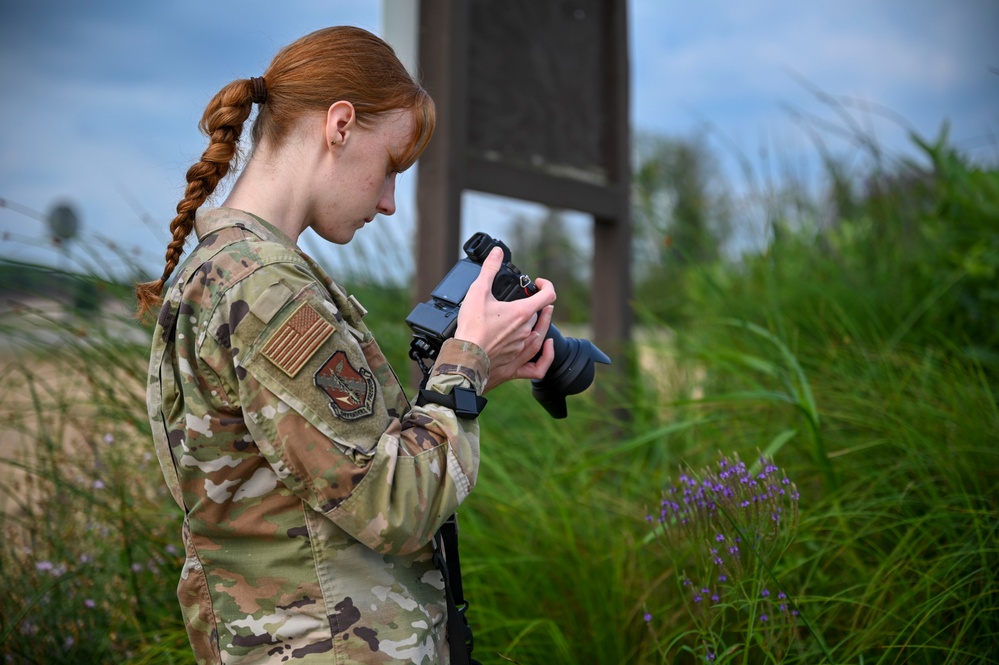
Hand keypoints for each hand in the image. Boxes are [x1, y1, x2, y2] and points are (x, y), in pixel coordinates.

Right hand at [453, 247, 557, 392]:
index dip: (546, 285)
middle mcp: (526, 331)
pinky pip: (537, 365)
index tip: (538, 283)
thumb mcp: (478, 292)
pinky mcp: (515, 366)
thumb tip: (497, 252)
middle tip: (523, 300)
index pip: (548, 295)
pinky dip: (545, 354)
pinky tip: (546, 346)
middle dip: (533, 305)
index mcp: (521, 313)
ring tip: (537, 316)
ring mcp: (522, 349)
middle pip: (538, 314)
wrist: (464, 359)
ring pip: (537, 334)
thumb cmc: (471, 328)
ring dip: (539, 323)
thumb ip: (489, 270)